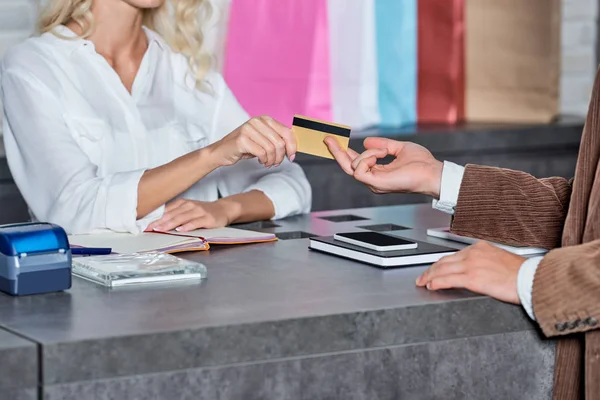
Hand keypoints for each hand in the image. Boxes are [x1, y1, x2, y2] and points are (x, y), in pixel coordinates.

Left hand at [147, 199, 236, 231]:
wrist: (223, 209)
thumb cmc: (203, 212)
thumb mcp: (188, 210)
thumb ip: (176, 214)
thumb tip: (158, 222)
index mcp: (182, 203)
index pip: (166, 211)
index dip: (155, 218)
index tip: (144, 225)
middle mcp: (189, 205)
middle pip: (171, 214)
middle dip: (159, 222)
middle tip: (149, 228)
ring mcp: (199, 211)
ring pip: (181, 218)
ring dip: (170, 224)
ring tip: (160, 229)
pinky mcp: (207, 218)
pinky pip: (195, 222)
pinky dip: (187, 226)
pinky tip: (180, 230)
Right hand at [207, 115, 295, 167]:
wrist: (222, 151)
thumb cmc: (244, 146)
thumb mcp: (263, 140)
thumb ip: (277, 139)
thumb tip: (294, 148)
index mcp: (265, 119)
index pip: (287, 132)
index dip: (292, 146)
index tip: (292, 157)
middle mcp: (257, 121)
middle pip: (280, 142)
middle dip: (280, 156)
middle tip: (276, 163)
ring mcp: (248, 129)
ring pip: (271, 149)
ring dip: (272, 160)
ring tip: (267, 163)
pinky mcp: (242, 139)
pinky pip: (261, 153)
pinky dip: (264, 160)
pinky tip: (261, 161)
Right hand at [325, 137, 442, 197]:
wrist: (432, 173)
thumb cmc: (421, 164)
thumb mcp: (399, 147)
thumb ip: (383, 144)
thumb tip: (366, 141)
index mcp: (378, 173)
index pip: (355, 163)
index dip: (344, 152)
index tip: (335, 140)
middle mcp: (373, 180)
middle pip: (347, 166)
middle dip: (336, 152)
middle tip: (327, 138)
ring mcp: (373, 183)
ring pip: (353, 166)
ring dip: (366, 153)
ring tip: (385, 151)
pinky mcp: (375, 184)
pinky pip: (359, 169)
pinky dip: (368, 158)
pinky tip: (382, 154)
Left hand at [416, 241, 525, 303]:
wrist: (531, 279)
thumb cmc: (521, 274)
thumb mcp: (499, 260)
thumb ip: (484, 262)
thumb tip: (475, 271)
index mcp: (480, 248)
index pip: (454, 255)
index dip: (441, 263)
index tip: (435, 269)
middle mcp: (474, 253)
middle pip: (444, 261)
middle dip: (430, 269)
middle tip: (423, 277)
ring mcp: (472, 265)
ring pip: (443, 269)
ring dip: (430, 276)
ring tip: (423, 282)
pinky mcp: (473, 278)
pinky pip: (448, 279)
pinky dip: (437, 282)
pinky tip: (431, 286)